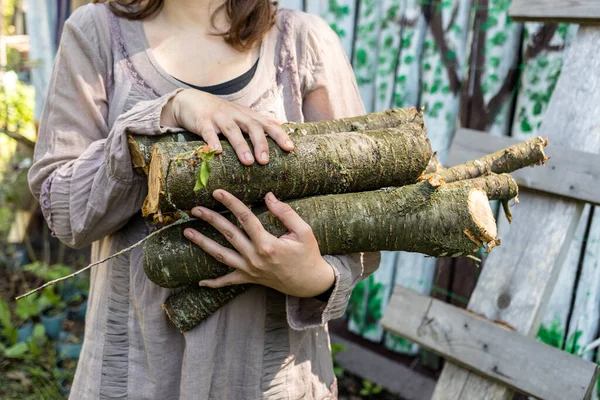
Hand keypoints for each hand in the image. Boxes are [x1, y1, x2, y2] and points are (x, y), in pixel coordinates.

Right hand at [161, 89, 294, 164]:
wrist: (192, 100)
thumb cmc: (221, 112)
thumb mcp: (241, 114)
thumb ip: (258, 120)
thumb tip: (278, 124)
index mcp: (247, 116)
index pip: (267, 124)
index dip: (279, 135)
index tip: (290, 148)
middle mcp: (236, 115)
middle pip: (252, 127)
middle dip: (261, 143)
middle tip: (265, 161)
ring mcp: (219, 118)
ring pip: (232, 131)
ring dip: (241, 146)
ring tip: (248, 162)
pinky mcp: (202, 121)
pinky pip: (208, 132)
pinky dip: (212, 142)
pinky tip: (216, 152)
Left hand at [183, 190, 335, 297]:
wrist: (310, 283)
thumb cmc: (309, 255)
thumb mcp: (304, 231)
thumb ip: (286, 213)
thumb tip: (269, 196)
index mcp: (268, 244)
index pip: (245, 218)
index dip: (231, 203)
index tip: (218, 192)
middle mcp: (255, 258)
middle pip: (228, 234)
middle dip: (210, 219)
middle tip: (195, 208)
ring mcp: (250, 270)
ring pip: (221, 256)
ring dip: (203, 244)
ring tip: (187, 232)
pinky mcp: (250, 280)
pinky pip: (228, 282)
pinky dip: (214, 283)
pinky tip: (200, 282)